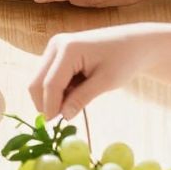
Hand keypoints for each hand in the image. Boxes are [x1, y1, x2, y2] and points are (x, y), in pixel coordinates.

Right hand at [29, 26, 150, 118]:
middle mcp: (56, 45)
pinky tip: (77, 89)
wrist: (133, 43)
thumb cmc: (124, 60)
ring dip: (53, 96)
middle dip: (47, 102)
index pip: (50, 84)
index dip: (50, 107)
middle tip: (64, 117)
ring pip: (40, 81)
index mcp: (68, 48)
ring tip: (78, 99)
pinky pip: (49, 77)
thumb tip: (63, 117)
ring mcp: (54, 48)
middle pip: (37, 82)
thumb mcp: (105, 82)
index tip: (55, 126)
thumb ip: (82, 98)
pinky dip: (58, 90)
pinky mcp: (57, 53)